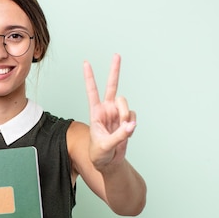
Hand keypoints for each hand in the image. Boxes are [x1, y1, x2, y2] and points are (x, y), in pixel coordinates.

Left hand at [83, 53, 136, 169]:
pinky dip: (131, 125)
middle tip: (117, 55)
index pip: (92, 91)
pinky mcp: (126, 119)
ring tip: (123, 129)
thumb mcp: (105, 146)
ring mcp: (117, 113)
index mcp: (96, 112)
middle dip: (114, 70)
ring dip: (125, 116)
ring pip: (126, 104)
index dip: (89, 77)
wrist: (108, 162)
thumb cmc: (100, 154)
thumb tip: (130, 125)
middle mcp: (107, 109)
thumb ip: (118, 135)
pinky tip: (126, 132)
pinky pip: (132, 116)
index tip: (86, 63)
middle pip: (111, 86)